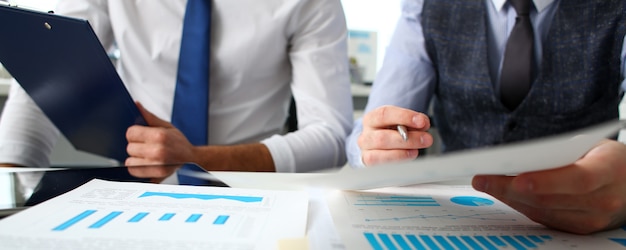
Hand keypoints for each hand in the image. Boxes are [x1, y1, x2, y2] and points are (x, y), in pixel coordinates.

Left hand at [125, 102, 197, 179]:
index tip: (141, 135)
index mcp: (159, 136)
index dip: (135, 133)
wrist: (192, 159)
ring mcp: (156, 166)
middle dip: (136, 146)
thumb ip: (149, 117)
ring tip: (147, 156)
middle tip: (147, 146)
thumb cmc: (179, 143)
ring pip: (130, 162)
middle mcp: (157, 152)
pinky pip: (135, 173)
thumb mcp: (166, 126)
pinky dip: (138, 169)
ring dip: (136, 159)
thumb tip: (136, 105)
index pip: (131, 133)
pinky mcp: (155, 176)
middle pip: (129, 148)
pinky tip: (147, 164)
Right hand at [358, 105, 432, 165]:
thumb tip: (423, 124)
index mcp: (372, 118)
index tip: (421, 121)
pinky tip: (410, 155)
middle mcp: (366, 134)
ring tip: (417, 150)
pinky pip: (382, 163)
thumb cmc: (390, 132)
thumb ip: (413, 121)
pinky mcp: (369, 163)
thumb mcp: (401, 123)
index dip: (404, 117)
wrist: (377, 146)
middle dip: (408, 138)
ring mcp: (366, 150)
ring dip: (403, 151)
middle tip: (426, 139)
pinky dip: (398, 159)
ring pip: (381, 152)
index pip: (385, 114)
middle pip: (383, 137)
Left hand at [472, 139, 625, 233]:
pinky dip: (520, 205)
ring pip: (542, 210)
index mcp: (610, 170)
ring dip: (509, 197)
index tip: (518, 179)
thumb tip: (520, 158)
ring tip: (485, 184)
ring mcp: (593, 219)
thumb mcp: (592, 146)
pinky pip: (544, 218)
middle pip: (551, 198)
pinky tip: (502, 193)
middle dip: (510, 188)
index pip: (579, 179)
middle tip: (482, 179)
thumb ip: (562, 152)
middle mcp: (604, 199)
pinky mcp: (580, 228)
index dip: (547, 181)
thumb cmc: (606, 158)